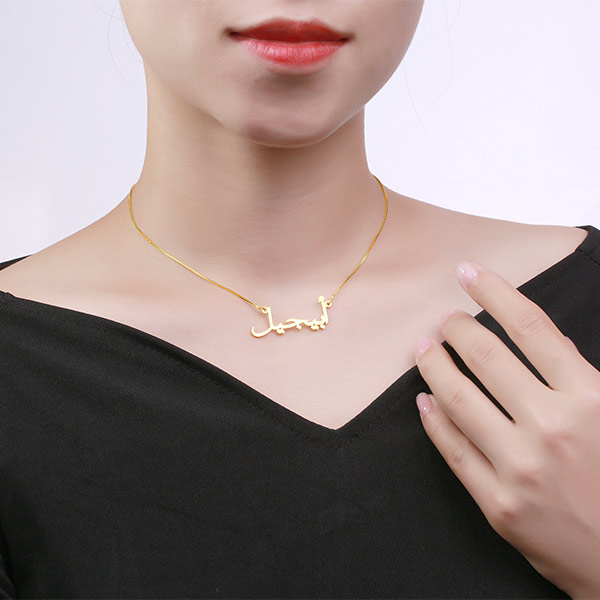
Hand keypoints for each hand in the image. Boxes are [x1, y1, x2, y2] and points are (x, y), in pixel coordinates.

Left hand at [413, 260, 599, 598]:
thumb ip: (580, 374)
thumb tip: (534, 335)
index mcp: (590, 398)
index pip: (530, 327)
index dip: (494, 292)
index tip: (468, 273)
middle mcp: (551, 427)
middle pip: (485, 356)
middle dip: (456, 328)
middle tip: (444, 318)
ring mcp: (519, 467)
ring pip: (457, 397)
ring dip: (433, 364)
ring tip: (422, 348)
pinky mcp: (497, 502)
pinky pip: (452, 449)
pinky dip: (432, 419)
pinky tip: (423, 400)